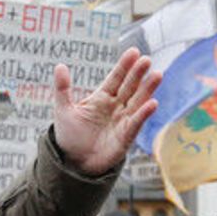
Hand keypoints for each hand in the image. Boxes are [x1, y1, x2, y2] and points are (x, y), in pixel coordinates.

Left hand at [52, 47, 160, 176]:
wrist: (73, 163)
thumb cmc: (70, 136)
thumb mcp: (64, 110)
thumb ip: (63, 89)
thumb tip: (59, 66)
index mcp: (101, 98)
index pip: (115, 78)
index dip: (124, 66)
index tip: (134, 52)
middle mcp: (115, 107)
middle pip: (129, 87)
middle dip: (138, 74)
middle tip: (146, 60)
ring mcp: (122, 121)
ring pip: (138, 101)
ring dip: (147, 89)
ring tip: (157, 75)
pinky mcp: (126, 136)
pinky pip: (136, 123)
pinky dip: (144, 113)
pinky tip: (152, 103)